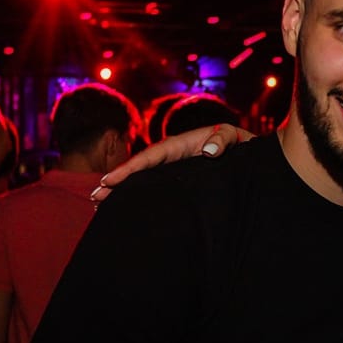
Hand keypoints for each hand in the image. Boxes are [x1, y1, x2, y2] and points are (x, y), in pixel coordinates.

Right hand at [91, 124, 255, 202]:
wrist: (247, 152)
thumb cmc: (239, 143)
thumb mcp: (233, 136)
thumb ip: (222, 140)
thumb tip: (207, 153)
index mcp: (180, 144)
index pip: (150, 156)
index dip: (130, 168)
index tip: (111, 180)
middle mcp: (172, 156)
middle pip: (139, 168)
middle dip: (116, 181)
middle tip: (95, 196)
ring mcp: (173, 168)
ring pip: (144, 179)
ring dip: (122, 190)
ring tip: (100, 204)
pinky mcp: (178, 179)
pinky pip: (154, 186)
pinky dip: (138, 195)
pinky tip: (126, 207)